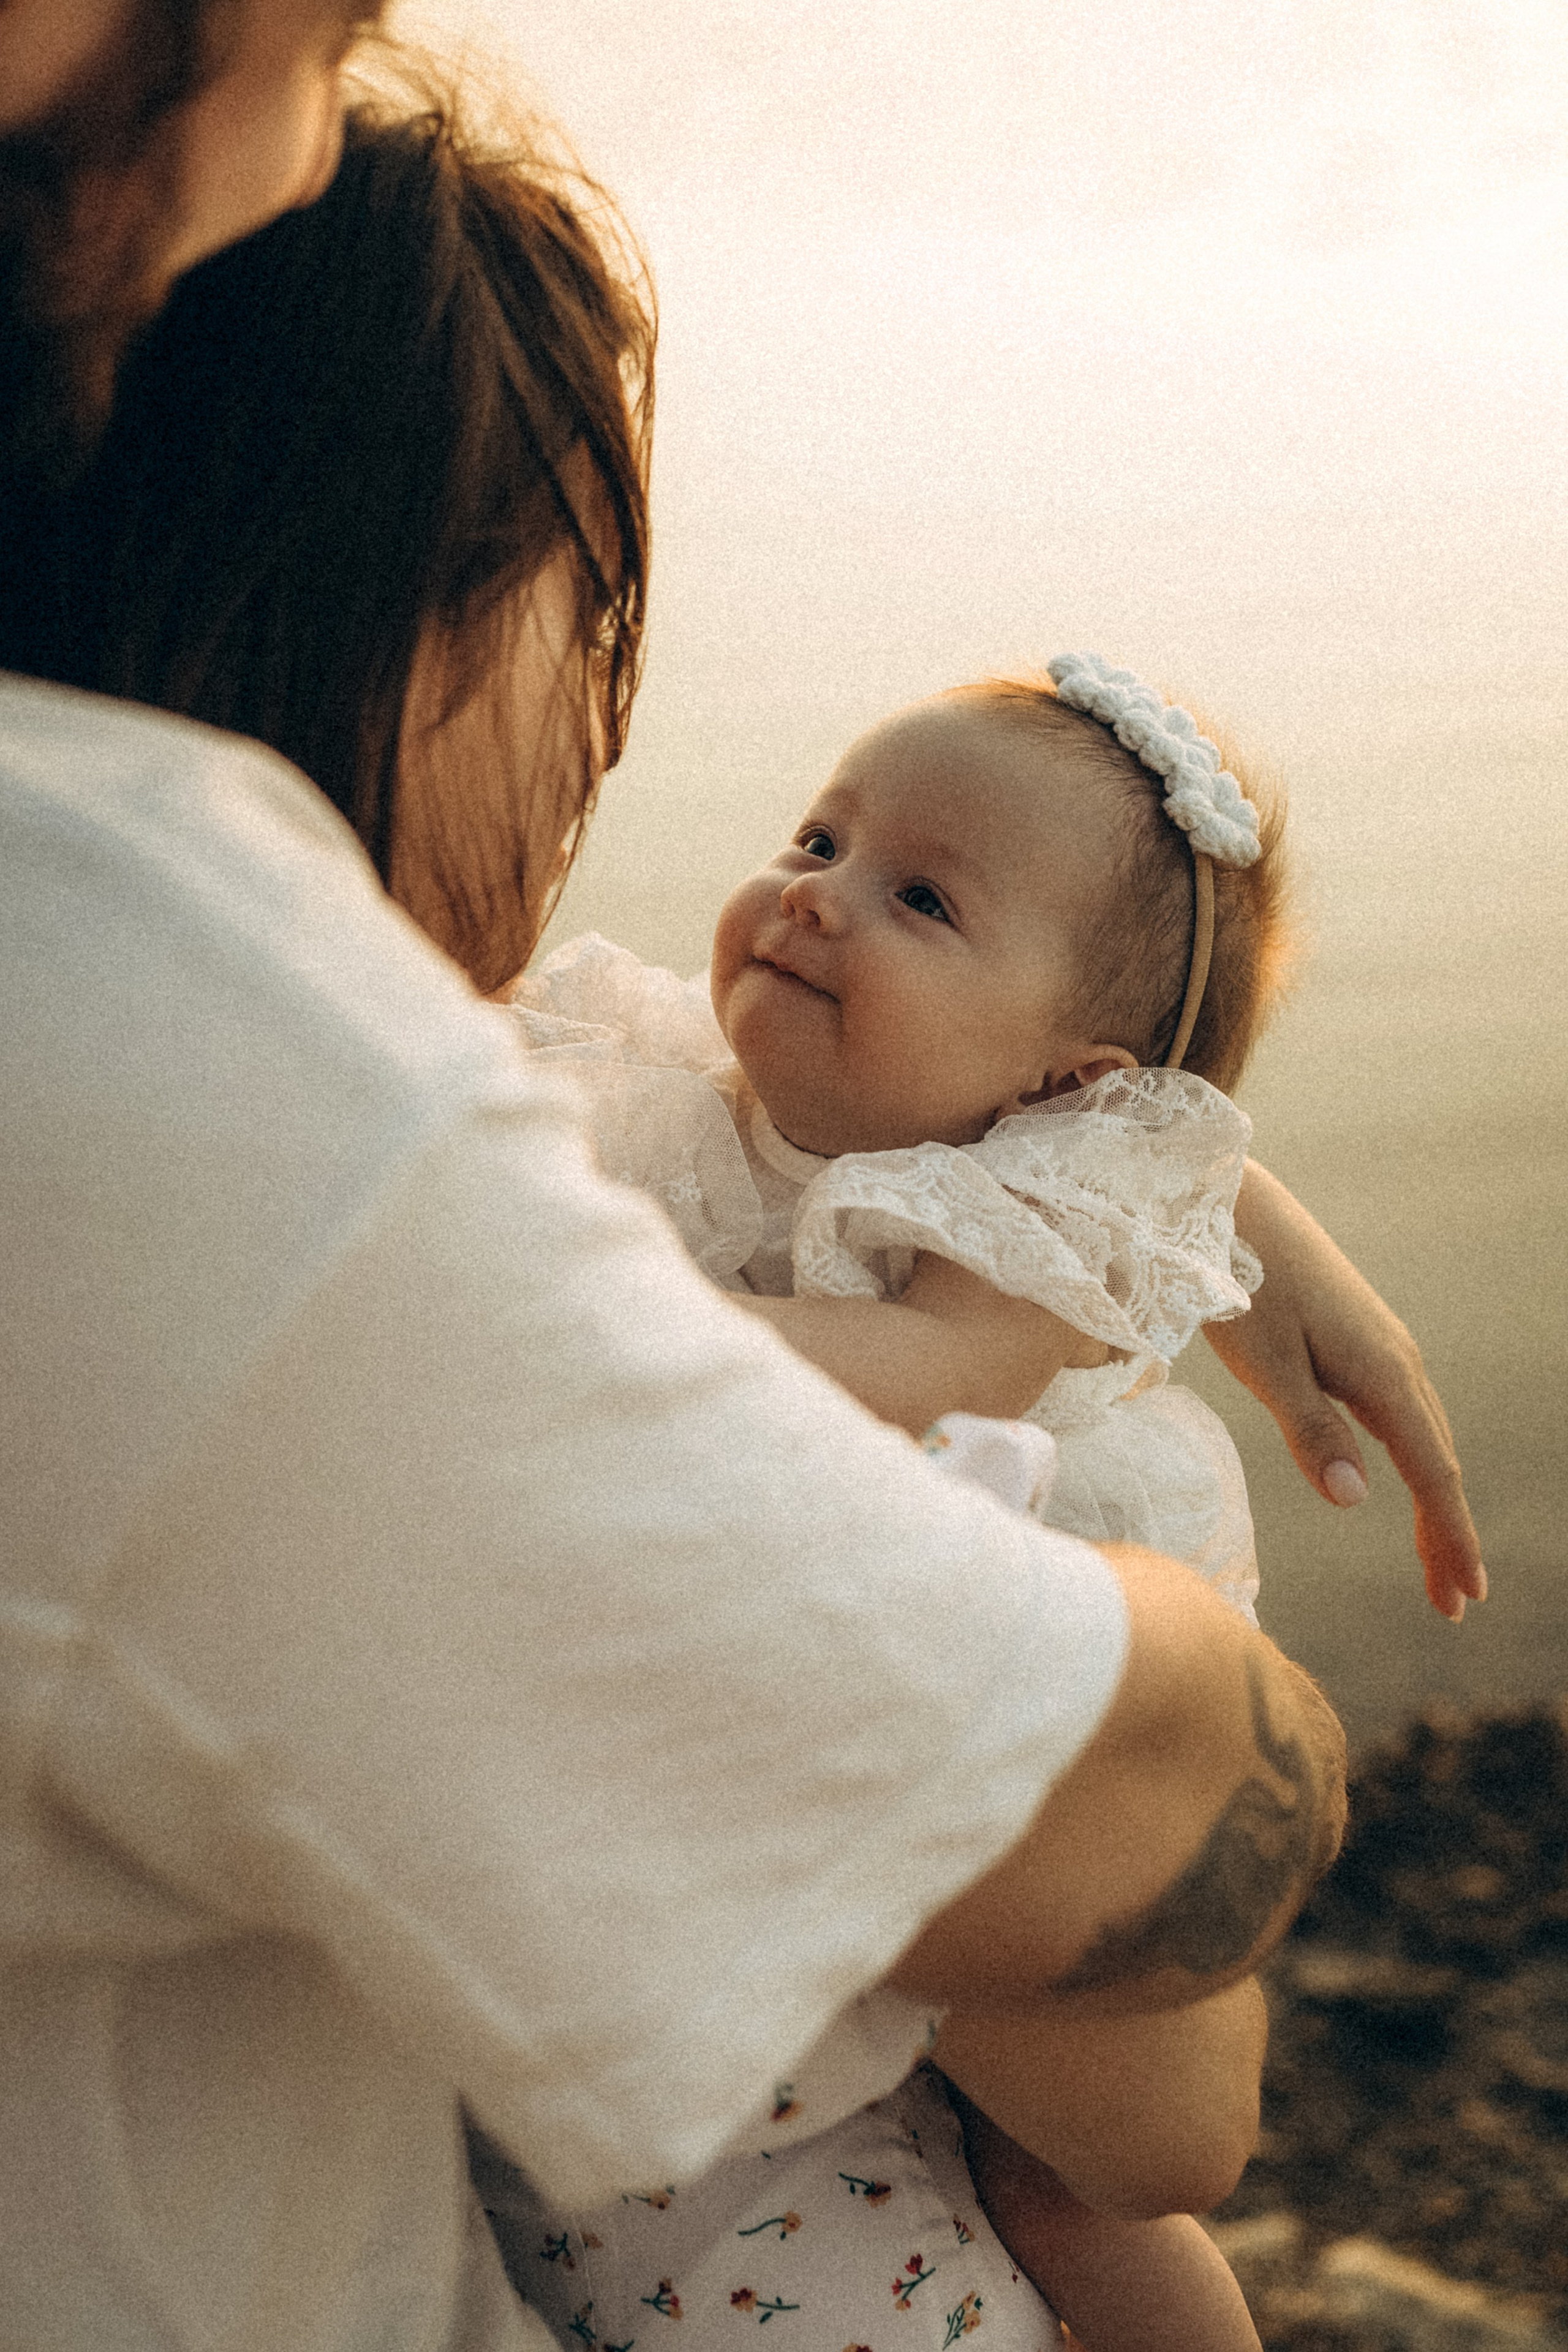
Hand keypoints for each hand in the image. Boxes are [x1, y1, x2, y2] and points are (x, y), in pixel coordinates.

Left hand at [1214, 1161, 1483, 1621]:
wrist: (1229, 1202)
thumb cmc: (1238, 1280)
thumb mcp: (1265, 1363)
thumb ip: (1309, 1430)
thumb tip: (1354, 1500)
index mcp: (1382, 1373)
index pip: (1431, 1475)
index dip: (1448, 1537)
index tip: (1465, 1596)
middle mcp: (1396, 1360)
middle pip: (1436, 1462)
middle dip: (1447, 1532)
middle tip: (1453, 1601)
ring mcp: (1381, 1344)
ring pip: (1422, 1436)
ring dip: (1432, 1498)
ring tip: (1432, 1556)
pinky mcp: (1357, 1334)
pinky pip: (1400, 1411)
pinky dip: (1411, 1457)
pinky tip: (1399, 1476)